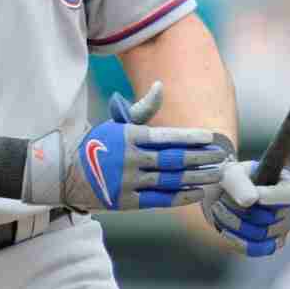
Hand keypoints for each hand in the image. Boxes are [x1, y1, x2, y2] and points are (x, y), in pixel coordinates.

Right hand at [24, 82, 230, 212]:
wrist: (67, 174)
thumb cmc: (100, 145)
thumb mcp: (118, 124)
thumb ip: (143, 109)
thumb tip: (161, 86)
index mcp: (128, 136)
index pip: (166, 136)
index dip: (191, 138)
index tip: (212, 138)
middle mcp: (129, 159)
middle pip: (173, 160)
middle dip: (201, 158)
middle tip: (222, 157)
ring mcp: (128, 182)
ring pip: (170, 180)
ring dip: (196, 178)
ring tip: (216, 175)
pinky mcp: (127, 202)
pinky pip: (159, 201)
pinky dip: (180, 197)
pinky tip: (198, 193)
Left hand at [202, 159, 289, 256]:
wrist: (219, 197)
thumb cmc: (230, 181)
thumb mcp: (231, 174)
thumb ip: (240, 183)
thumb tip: (252, 200)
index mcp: (286, 185)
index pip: (288, 195)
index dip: (270, 197)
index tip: (252, 197)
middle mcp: (289, 208)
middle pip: (269, 217)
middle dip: (239, 209)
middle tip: (220, 200)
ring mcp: (281, 229)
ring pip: (260, 234)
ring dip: (233, 223)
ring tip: (219, 210)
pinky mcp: (269, 245)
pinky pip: (256, 249)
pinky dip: (236, 239)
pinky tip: (224, 229)